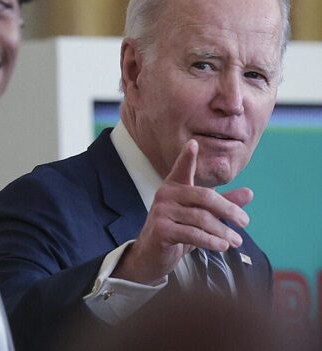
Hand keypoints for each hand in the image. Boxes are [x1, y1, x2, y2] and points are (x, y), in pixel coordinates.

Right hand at [112, 139, 252, 283]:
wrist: (151, 256)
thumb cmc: (177, 232)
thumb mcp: (201, 216)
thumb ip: (222, 204)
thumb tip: (249, 193)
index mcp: (174, 187)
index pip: (182, 168)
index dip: (187, 157)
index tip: (193, 143)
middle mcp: (165, 194)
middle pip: (204, 196)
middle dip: (228, 209)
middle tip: (245, 222)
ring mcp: (161, 211)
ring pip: (201, 218)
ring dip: (223, 231)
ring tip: (237, 241)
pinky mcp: (160, 229)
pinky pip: (192, 234)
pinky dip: (210, 241)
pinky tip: (222, 246)